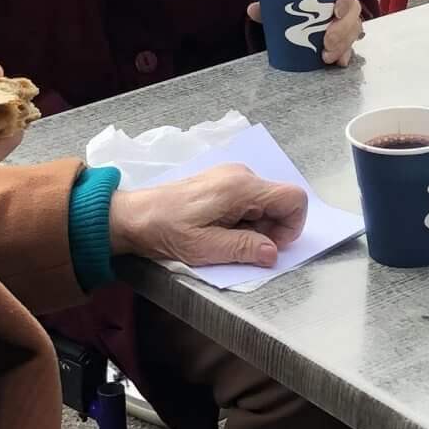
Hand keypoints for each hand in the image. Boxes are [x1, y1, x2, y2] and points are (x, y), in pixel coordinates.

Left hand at [110, 164, 308, 271]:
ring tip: (223, 239)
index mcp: (241, 188)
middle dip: (270, 230)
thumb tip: (273, 252)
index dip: (291, 227)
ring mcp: (231, 177)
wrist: (134, 216)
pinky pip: (248, 201)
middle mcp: (241, 176)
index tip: (268, 247)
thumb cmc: (166, 230)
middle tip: (240, 247)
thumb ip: (244, 248)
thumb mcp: (207, 248)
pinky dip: (243, 220)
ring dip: (255, 227)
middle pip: (279, 202)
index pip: (293, 198)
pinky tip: (218, 230)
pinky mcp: (221, 183)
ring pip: (264, 204)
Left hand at [246, 0, 363, 64]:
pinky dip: (345, 53)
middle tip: (327, 41)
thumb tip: (253, 9)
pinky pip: (351, 43)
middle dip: (342, 28)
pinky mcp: (346, 34)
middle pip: (354, 10)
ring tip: (326, 55)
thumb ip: (269, 3)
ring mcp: (347, 17)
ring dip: (343, 44)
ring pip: (354, 29)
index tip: (336, 11)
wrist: (296, 10)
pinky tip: (339, 62)